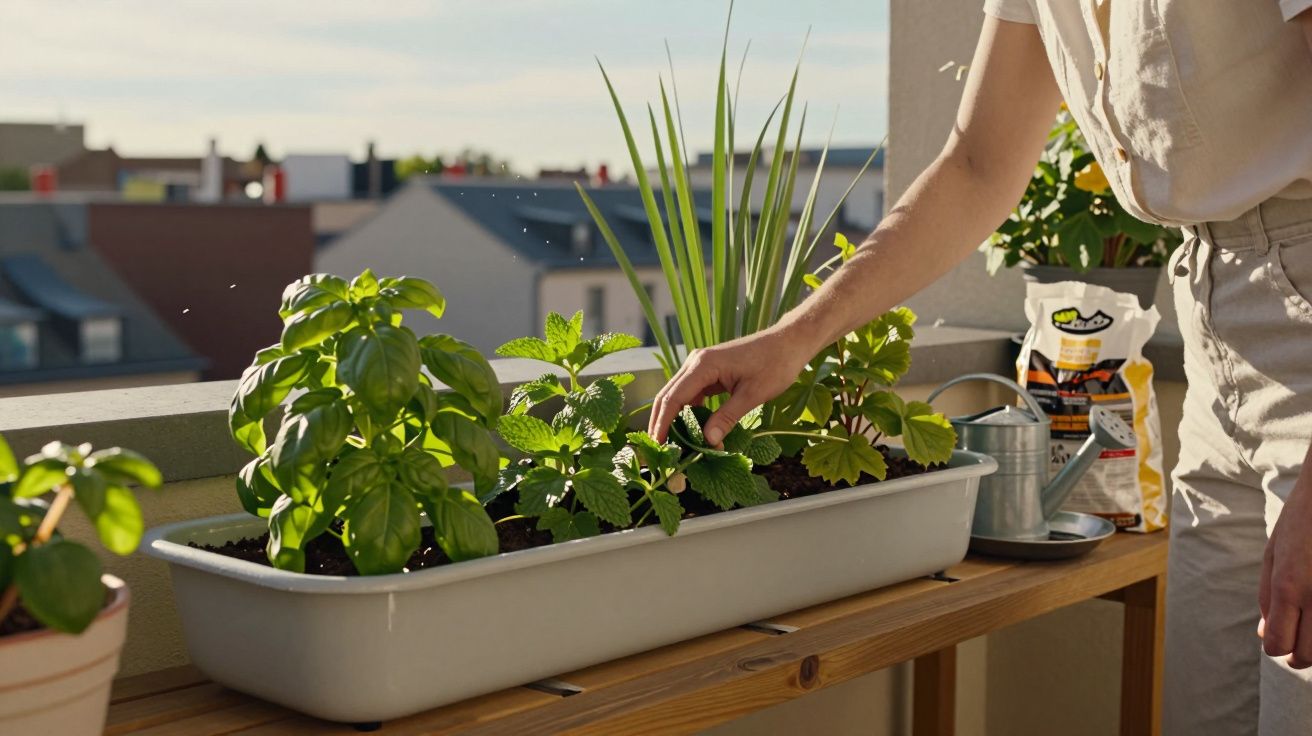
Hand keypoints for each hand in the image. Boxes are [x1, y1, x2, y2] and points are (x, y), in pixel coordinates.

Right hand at [647, 328, 811, 445]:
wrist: (789, 343)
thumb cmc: (775, 364)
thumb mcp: (753, 394)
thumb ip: (728, 417)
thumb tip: (708, 441)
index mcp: (703, 365)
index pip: (673, 398)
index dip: (662, 423)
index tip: (657, 446)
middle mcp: (696, 363)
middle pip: (668, 396)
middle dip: (660, 423)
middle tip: (657, 451)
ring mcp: (701, 367)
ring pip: (678, 396)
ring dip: (674, 419)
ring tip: (673, 445)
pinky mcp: (709, 373)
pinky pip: (692, 394)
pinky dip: (690, 413)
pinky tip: (693, 431)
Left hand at [1259, 479, 1311, 668]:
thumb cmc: (1303, 521)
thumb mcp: (1274, 553)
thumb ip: (1267, 596)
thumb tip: (1263, 634)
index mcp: (1289, 587)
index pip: (1279, 643)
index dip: (1277, 649)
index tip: (1279, 644)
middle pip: (1309, 655)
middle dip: (1300, 657)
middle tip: (1297, 651)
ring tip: (1309, 626)